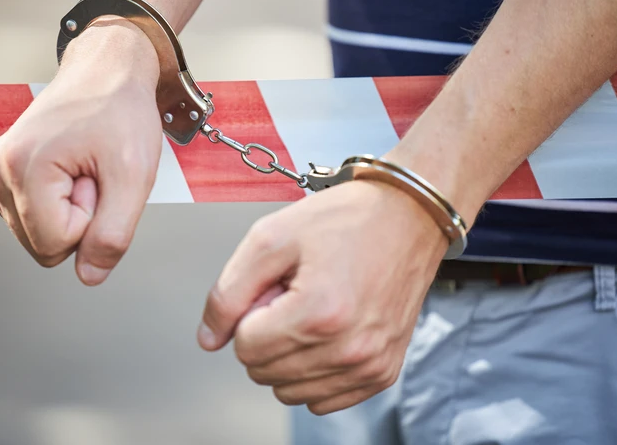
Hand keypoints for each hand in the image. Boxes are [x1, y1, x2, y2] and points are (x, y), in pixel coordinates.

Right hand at [0, 19, 162, 284]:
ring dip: (73, 208)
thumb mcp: (134, 175)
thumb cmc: (122, 112)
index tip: (100, 175)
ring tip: (85, 166)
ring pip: (41, 236)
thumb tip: (89, 277)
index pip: (57, 247)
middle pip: (45, 246)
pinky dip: (62, 201)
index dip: (92, 219)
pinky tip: (73, 167)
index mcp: (20, 171)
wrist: (106, 70)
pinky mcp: (1, 177)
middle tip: (95, 171)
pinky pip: (36, 220)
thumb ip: (113, 233)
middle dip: (81, 216)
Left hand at [197, 180, 447, 414]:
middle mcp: (348, 348)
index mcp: (318, 313)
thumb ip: (229, 291)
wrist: (407, 216)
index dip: (249, 312)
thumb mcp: (271, 237)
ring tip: (313, 309)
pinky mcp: (382, 373)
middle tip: (294, 293)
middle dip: (267, 332)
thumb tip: (209, 338)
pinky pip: (323, 400)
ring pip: (289, 391)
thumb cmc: (347, 219)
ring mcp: (369, 365)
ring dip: (288, 354)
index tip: (274, 286)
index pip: (244, 346)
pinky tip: (328, 332)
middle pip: (263, 371)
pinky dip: (314, 371)